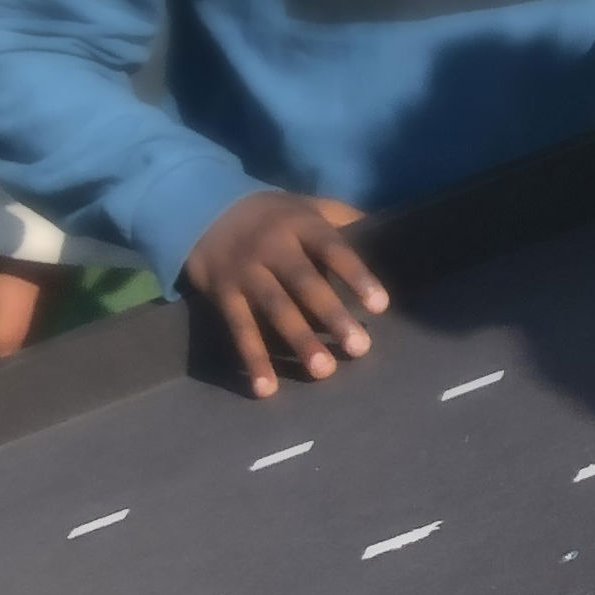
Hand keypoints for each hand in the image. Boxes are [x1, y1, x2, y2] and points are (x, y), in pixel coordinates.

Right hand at [183, 192, 387, 399]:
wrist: (204, 208)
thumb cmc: (275, 216)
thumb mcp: (309, 206)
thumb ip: (346, 218)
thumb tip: (390, 232)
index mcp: (300, 225)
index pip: (333, 249)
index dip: (356, 275)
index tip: (381, 305)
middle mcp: (272, 247)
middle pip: (305, 283)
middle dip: (332, 315)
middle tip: (360, 348)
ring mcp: (245, 272)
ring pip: (275, 309)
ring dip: (299, 340)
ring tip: (324, 370)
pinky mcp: (223, 295)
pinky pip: (239, 330)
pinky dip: (252, 359)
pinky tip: (267, 388)